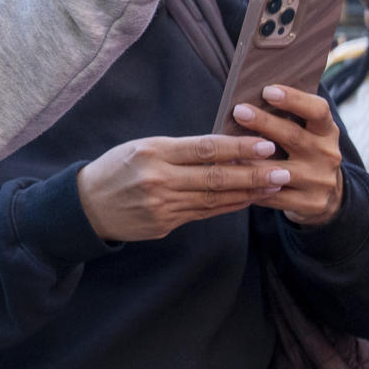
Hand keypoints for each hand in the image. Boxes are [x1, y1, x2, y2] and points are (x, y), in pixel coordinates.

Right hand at [76, 134, 285, 242]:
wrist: (86, 206)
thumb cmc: (116, 169)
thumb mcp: (141, 147)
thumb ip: (179, 149)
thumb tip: (224, 147)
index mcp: (152, 152)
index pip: (204, 148)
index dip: (238, 147)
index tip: (266, 145)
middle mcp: (158, 179)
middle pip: (215, 176)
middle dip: (253, 173)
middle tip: (283, 170)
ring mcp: (162, 205)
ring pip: (215, 197)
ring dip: (248, 191)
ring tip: (275, 185)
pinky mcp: (165, 224)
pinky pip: (204, 213)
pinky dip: (229, 205)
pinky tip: (248, 199)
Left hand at [229, 86, 344, 226]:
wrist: (326, 195)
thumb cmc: (302, 153)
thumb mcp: (306, 134)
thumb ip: (286, 118)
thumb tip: (246, 97)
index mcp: (326, 132)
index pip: (318, 111)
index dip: (294, 99)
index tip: (268, 90)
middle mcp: (327, 154)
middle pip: (293, 136)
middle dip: (264, 122)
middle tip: (239, 111)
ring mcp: (320, 180)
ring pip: (278, 170)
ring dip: (250, 160)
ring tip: (225, 150)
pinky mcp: (310, 203)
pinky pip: (272, 195)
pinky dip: (249, 187)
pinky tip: (230, 177)